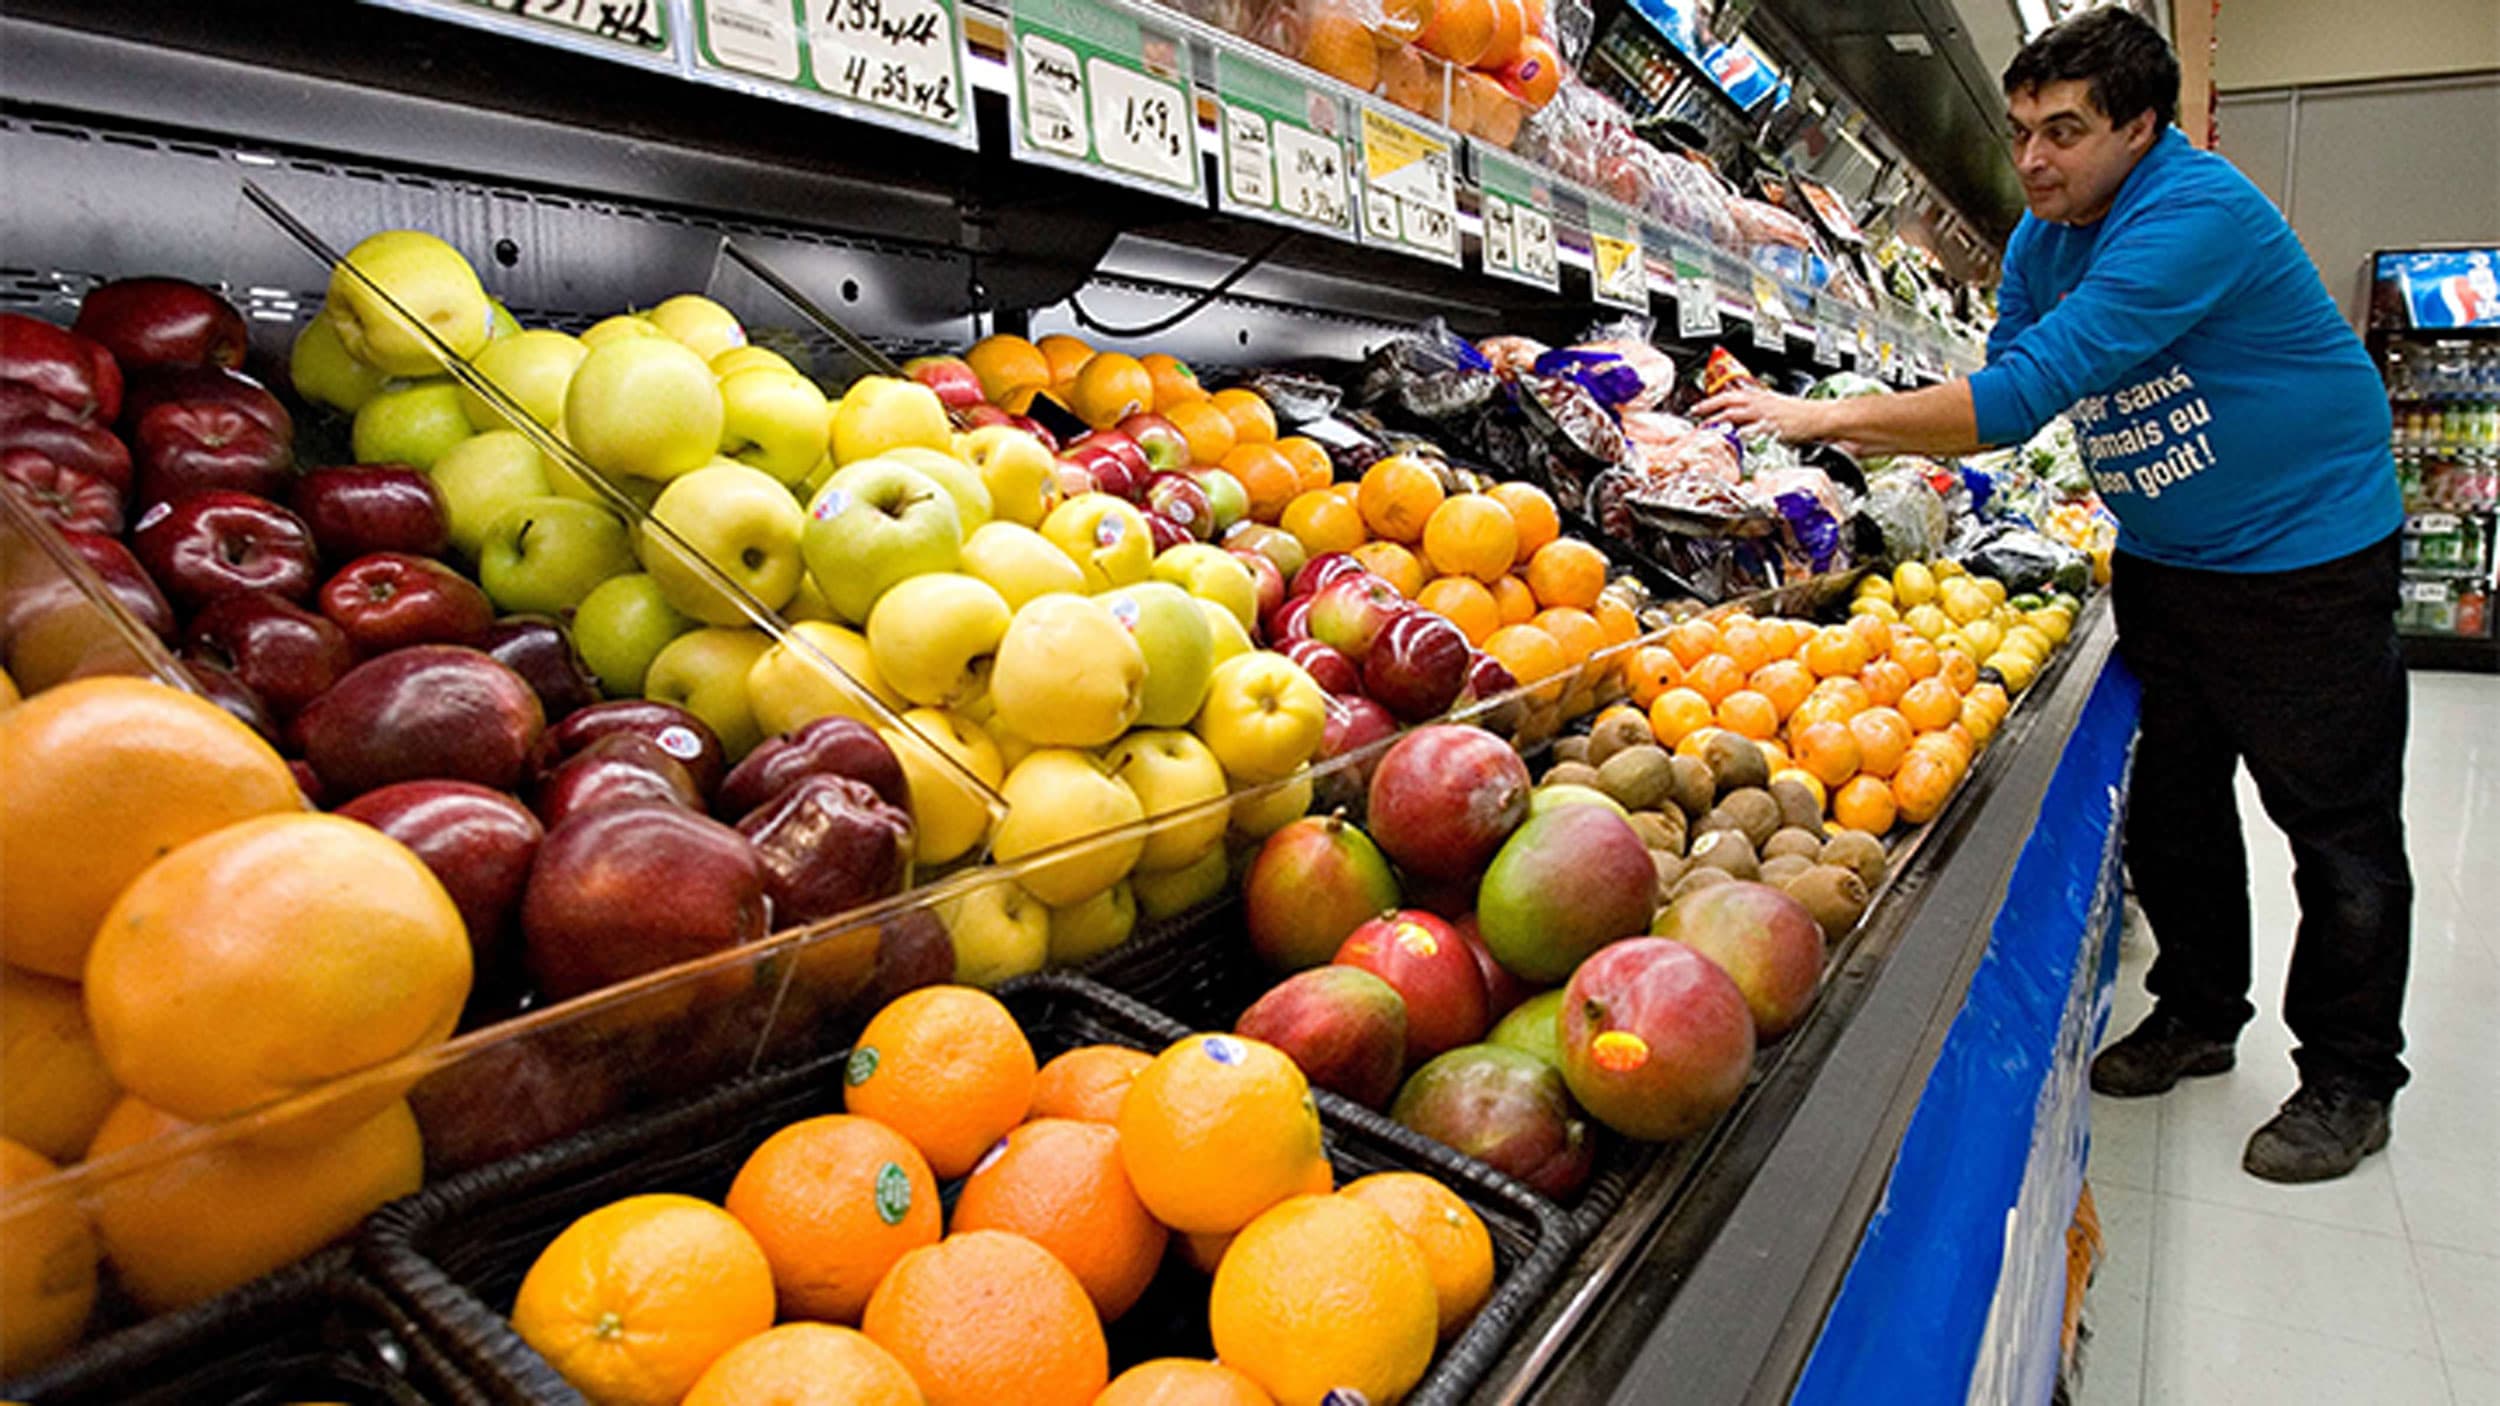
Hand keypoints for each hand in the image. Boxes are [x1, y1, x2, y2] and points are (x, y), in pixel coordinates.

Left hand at [1691, 383, 1830, 443]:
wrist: (1820, 417)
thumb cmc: (1800, 414)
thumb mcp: (1774, 405)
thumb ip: (1756, 410)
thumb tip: (1739, 417)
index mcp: (1759, 397)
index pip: (1729, 395)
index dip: (1711, 401)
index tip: (1697, 408)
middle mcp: (1759, 403)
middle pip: (1728, 401)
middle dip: (1709, 408)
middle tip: (1695, 415)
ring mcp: (1764, 415)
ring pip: (1735, 414)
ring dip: (1719, 421)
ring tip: (1707, 429)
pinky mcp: (1772, 427)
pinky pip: (1751, 431)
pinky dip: (1740, 435)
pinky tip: (1731, 440)